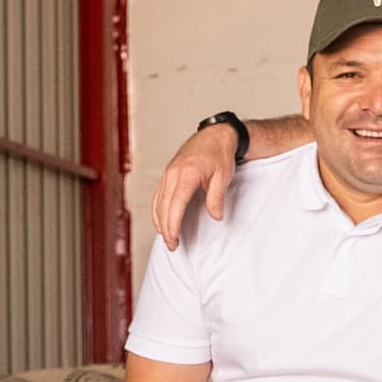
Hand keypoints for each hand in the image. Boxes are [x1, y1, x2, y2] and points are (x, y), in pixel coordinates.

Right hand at [150, 123, 244, 252]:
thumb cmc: (219, 154)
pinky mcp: (167, 174)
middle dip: (166, 229)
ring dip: (160, 222)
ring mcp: (168, 173)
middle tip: (173, 246)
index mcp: (186, 174)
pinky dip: (158, 210)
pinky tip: (162, 221)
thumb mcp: (223, 176)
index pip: (175, 205)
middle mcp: (173, 174)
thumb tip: (216, 217)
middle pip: (163, 207)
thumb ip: (217, 198)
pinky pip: (158, 196)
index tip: (174, 240)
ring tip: (167, 238)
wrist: (215, 135)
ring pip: (158, 202)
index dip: (173, 225)